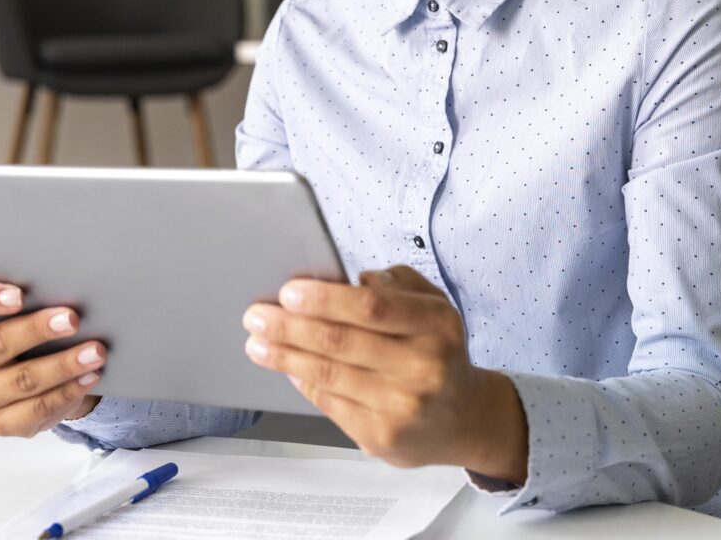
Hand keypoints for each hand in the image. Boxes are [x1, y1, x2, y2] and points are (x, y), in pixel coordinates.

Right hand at [0, 270, 103, 436]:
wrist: (35, 373)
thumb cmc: (24, 325)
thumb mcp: (19, 304)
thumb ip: (17, 281)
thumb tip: (31, 246)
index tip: (19, 294)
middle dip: (37, 330)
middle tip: (72, 318)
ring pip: (21, 380)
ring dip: (63, 365)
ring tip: (95, 352)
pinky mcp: (1, 422)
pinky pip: (35, 409)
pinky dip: (66, 392)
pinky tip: (89, 377)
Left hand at [242, 265, 526, 480]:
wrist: (464, 417)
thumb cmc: (438, 349)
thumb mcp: (432, 302)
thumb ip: (393, 284)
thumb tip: (347, 282)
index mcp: (436, 325)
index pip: (372, 308)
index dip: (325, 299)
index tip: (289, 291)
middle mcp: (423, 367)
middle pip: (341, 342)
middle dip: (289, 327)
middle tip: (256, 315)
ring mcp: (402, 408)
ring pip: (328, 375)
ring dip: (284, 356)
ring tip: (257, 342)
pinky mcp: (381, 437)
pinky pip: (329, 403)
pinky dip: (302, 381)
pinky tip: (286, 367)